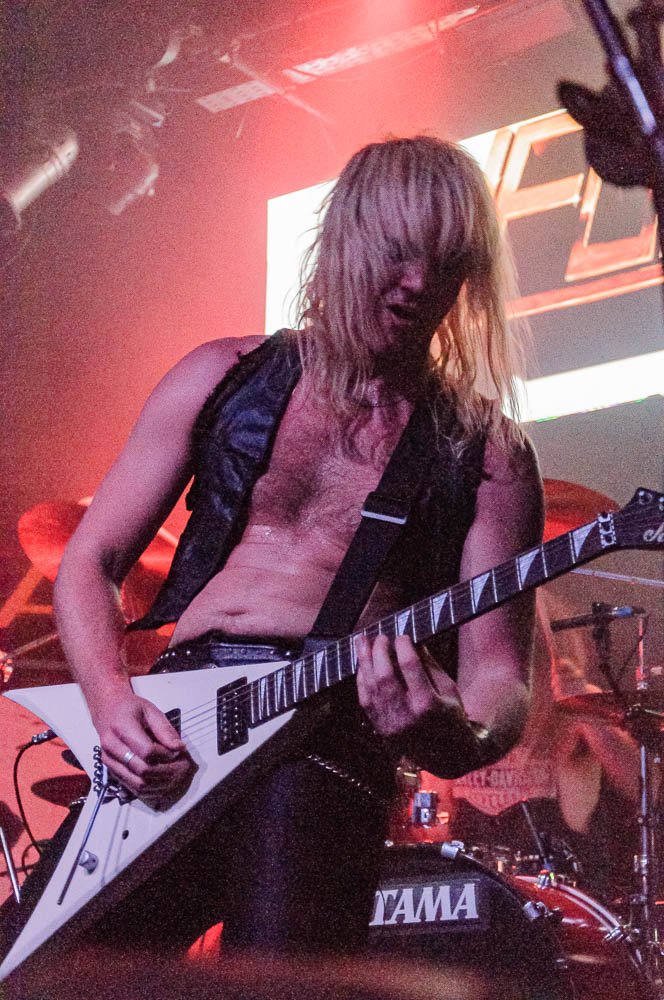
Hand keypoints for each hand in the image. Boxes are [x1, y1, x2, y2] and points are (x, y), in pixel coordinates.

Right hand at [91, 687, 194, 806]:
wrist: (107, 710)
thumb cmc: (129, 709)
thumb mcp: (150, 711)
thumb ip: (165, 730)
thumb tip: (178, 748)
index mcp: (121, 727)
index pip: (146, 751)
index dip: (166, 755)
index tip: (177, 752)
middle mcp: (111, 746)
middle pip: (142, 770)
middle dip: (165, 772)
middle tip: (180, 767)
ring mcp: (109, 760)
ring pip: (136, 783)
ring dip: (159, 784)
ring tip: (174, 777)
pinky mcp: (110, 770)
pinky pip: (131, 787)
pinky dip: (149, 789)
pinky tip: (161, 783)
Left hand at [355, 633, 463, 743]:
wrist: (447, 756)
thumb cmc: (451, 717)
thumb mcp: (449, 690)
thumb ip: (429, 666)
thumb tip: (412, 641)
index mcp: (428, 703)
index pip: (410, 666)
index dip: (402, 646)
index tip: (401, 635)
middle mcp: (406, 715)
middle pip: (385, 675)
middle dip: (379, 651)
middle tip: (381, 636)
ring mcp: (390, 724)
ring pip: (370, 687)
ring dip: (364, 661)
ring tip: (362, 641)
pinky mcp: (380, 729)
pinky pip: (365, 699)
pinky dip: (362, 679)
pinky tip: (363, 665)